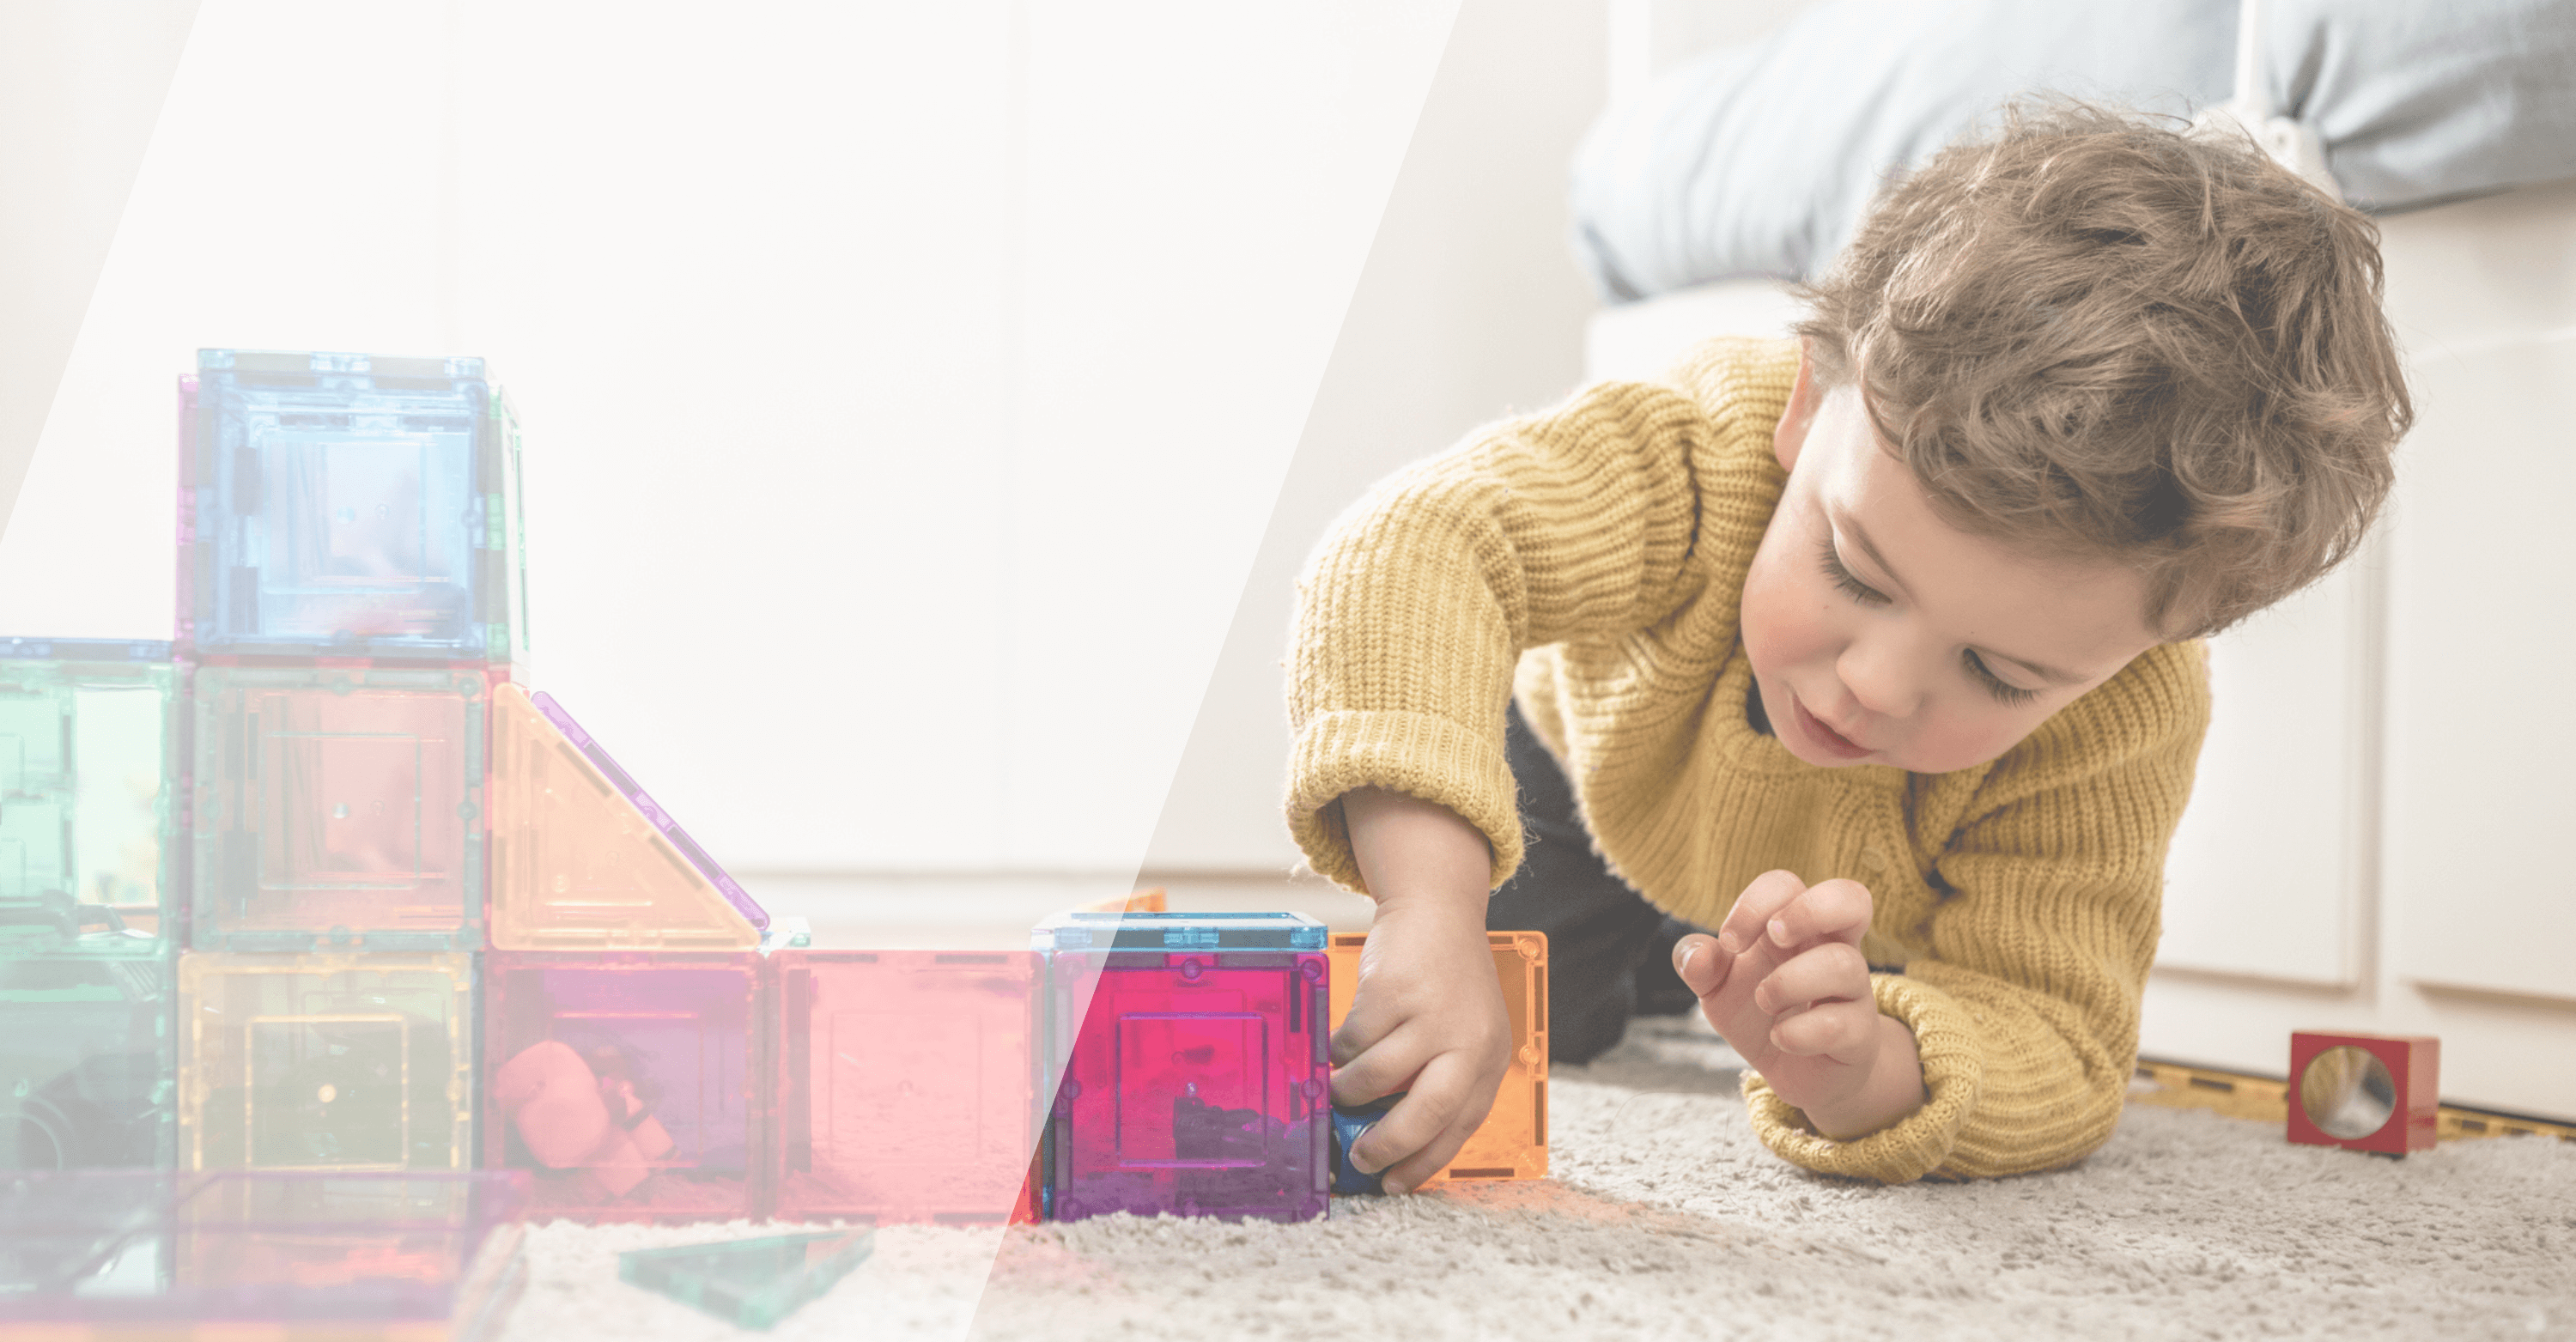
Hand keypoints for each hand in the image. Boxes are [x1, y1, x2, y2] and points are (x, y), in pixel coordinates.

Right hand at [1328, 788, 1512, 1194]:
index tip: (1393, 1184)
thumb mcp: (1464, 1032)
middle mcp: (1468, 1040)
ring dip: (1347, 1092)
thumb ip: (1442, 1079)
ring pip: (1375, 1079)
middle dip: (1385, 1145)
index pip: (1461, 1127)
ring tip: (1338, 1089)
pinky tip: (1337, 1046)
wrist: (1436, 911)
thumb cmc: (1446, 981)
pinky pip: (1352, 1041)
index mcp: (1489, 1059)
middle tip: (1357, 1156)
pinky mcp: (1393, 991)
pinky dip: (1338, 1050)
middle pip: (1425, 1115)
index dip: (1424, 1163)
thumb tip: (1391, 1139)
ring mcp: (1431, 1015)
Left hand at [1672, 869, 1924, 1138]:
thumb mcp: (1718, 989)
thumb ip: (1700, 966)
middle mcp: (1832, 949)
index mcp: (1797, 928)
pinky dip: (1803, 1031)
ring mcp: (1853, 991)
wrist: (1797, 1072)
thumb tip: (1698, 954)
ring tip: (1764, 1000)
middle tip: (1775, 938)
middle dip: (1809, 910)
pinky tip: (1780, 1038)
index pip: (1787, 885)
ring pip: (1845, 964)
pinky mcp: (1860, 1034)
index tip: (1730, 942)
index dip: (1755, 904)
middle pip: (1851, 898)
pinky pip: (1845, 1023)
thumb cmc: (1761, 1015)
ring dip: (1791, 981)